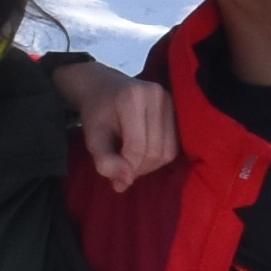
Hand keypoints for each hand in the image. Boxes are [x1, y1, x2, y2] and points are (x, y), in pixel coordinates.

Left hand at [47, 55, 175, 189]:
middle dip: (138, 168)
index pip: (137, 146)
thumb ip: (104, 160)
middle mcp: (157, 96)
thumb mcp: (92, 137)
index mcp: (132, 98)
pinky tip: (144, 153)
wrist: (105, 88)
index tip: (114, 176)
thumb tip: (125, 183)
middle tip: (122, 170)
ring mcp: (171, 101)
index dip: (127, 167)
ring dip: (150, 165)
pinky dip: (159, 157)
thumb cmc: (97, 112)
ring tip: (132, 161)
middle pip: (156, 151)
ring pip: (169, 151)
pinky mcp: (178, 109)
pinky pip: (175, 145)